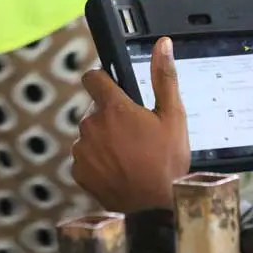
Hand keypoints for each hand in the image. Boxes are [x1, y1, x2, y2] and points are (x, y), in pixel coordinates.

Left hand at [72, 37, 189, 212]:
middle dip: (111, 117)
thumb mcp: (173, 116)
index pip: (93, 77)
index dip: (103, 81)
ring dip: (104, 139)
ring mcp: (82, 149)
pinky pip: (85, 157)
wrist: (154, 207)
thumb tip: (162, 45)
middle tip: (136, 134)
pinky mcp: (78, 170)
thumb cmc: (167, 162)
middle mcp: (92, 125)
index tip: (114, 89)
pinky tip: (118, 170)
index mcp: (114, 108)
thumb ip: (164, 77)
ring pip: (90, 134)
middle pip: (95, 110)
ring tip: (129, 155)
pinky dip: (98, 161)